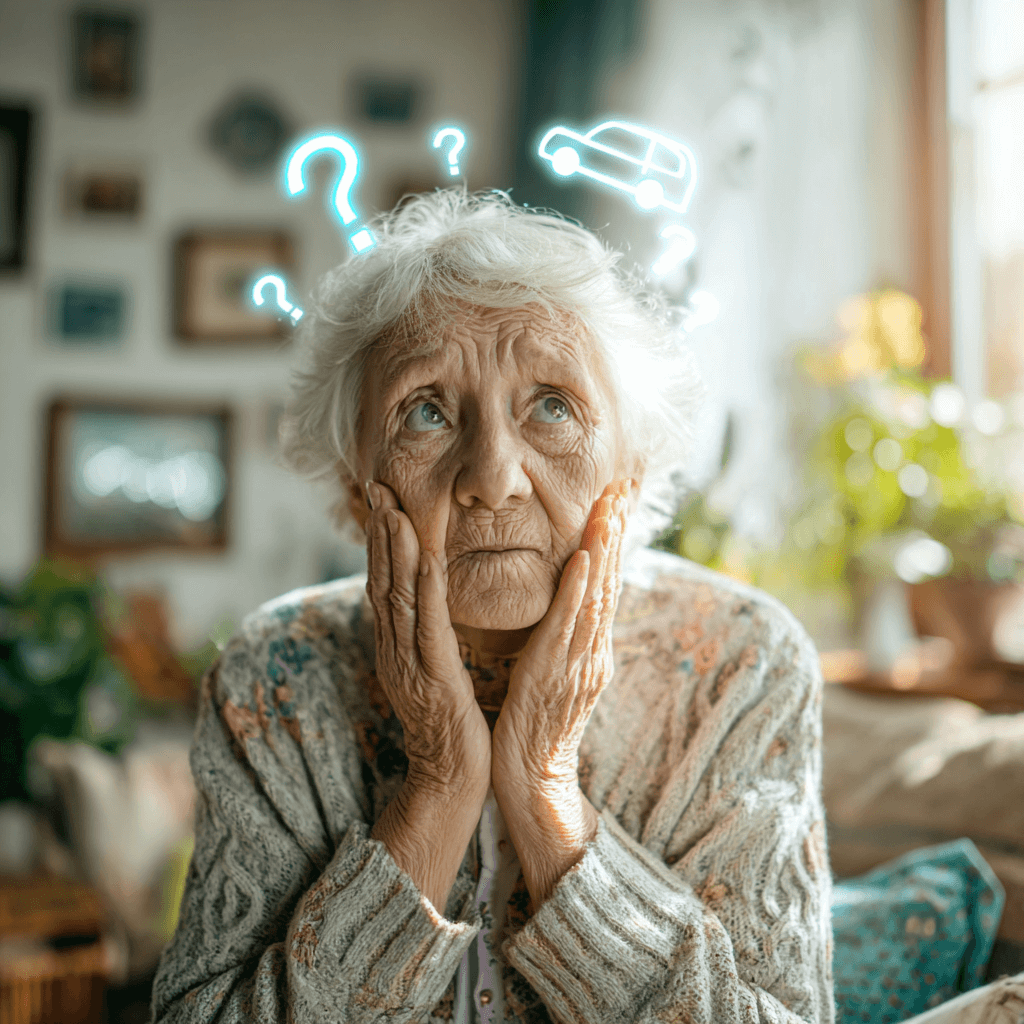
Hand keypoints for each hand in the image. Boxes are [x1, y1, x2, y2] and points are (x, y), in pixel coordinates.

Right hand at [364, 481, 490, 797]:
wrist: (451, 776)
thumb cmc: (450, 722)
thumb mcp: (431, 668)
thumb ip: (424, 634)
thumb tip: (423, 600)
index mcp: (395, 646)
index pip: (383, 583)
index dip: (380, 541)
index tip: (381, 500)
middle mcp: (394, 649)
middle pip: (382, 581)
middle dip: (380, 533)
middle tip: (377, 488)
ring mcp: (409, 664)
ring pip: (398, 598)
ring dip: (396, 552)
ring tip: (394, 511)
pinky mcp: (434, 678)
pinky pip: (428, 627)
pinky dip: (426, 590)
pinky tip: (427, 559)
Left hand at [491, 478, 630, 790]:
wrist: (534, 778)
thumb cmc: (536, 726)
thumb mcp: (556, 673)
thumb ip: (566, 639)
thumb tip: (569, 606)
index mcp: (591, 647)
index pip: (605, 585)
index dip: (612, 542)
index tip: (616, 501)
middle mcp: (593, 649)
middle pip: (609, 582)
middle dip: (616, 533)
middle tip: (623, 487)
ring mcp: (579, 661)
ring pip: (596, 596)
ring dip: (604, 549)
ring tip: (610, 508)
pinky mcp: (556, 673)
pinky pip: (570, 625)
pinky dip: (579, 589)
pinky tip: (585, 558)